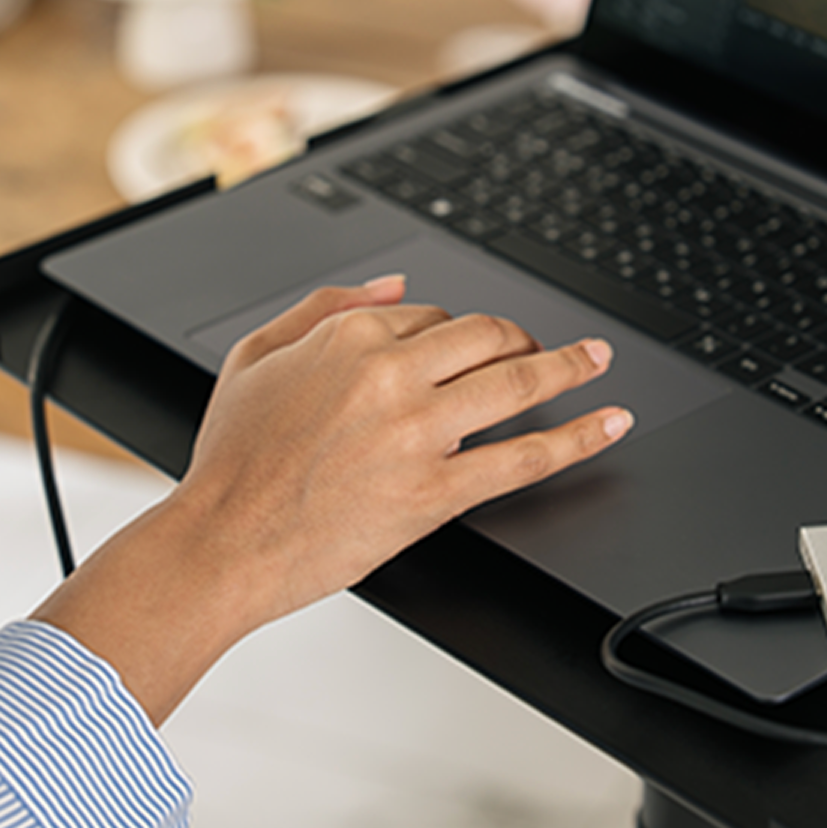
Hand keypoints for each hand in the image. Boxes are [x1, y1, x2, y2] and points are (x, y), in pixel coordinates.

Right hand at [32, 275, 631, 723]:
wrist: (221, 543)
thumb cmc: (232, 462)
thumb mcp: (257, 355)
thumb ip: (325, 305)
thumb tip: (395, 283)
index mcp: (348, 338)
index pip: (431, 315)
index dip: (457, 332)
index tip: (470, 346)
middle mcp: (389, 376)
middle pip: (486, 337)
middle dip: (524, 339)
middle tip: (548, 349)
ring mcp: (418, 434)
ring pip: (515, 385)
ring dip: (570, 367)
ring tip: (598, 362)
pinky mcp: (435, 491)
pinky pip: (522, 457)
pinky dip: (576, 437)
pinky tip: (605, 424)